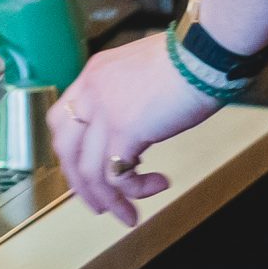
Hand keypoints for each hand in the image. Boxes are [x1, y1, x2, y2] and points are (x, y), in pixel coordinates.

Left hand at [48, 34, 217, 226]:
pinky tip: (157, 185)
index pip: (63, 120)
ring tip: (129, 214)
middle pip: (66, 149)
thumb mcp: (142, 73)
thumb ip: (128, 95)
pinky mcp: (125, 129)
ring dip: (108, 200)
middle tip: (101, 204)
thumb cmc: (188, 60)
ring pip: (88, 170)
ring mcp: (105, 110)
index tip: (88, 172)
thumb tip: (135, 125)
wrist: (204, 53)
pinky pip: (116, 175)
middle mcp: (91, 91)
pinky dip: (134, 190)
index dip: (72, 152)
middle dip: (81, 185)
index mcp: (94, 75)